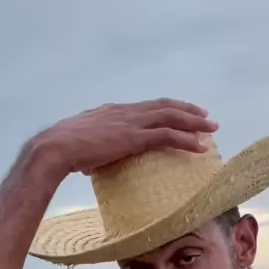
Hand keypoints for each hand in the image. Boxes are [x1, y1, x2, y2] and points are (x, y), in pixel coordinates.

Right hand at [31, 98, 218, 182]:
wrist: (57, 146)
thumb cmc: (65, 149)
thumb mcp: (84, 144)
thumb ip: (94, 148)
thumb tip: (90, 162)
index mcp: (116, 111)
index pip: (149, 106)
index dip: (169, 107)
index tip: (184, 111)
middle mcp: (127, 112)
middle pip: (165, 106)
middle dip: (189, 111)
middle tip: (206, 117)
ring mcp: (132, 123)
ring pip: (171, 117)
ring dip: (194, 123)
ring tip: (211, 129)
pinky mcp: (134, 138)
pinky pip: (167, 136)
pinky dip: (187, 140)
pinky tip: (200, 147)